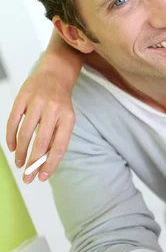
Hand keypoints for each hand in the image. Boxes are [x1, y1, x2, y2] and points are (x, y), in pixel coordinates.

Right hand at [6, 67, 75, 182]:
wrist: (56, 73)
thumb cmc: (61, 102)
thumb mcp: (66, 118)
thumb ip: (57, 138)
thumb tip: (44, 164)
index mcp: (68, 117)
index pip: (59, 146)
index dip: (50, 164)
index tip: (42, 177)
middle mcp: (53, 109)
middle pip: (41, 142)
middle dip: (33, 163)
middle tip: (27, 178)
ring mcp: (37, 102)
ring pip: (26, 133)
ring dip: (21, 152)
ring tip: (19, 163)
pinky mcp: (23, 96)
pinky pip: (13, 120)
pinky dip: (11, 136)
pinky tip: (12, 147)